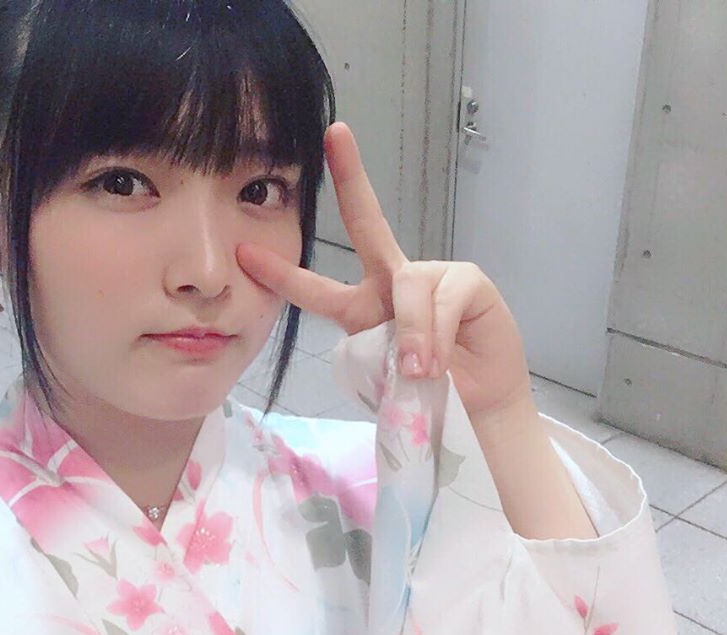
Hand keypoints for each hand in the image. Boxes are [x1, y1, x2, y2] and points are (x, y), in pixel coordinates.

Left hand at [236, 122, 533, 419]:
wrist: (482, 406)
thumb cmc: (432, 391)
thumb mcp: (390, 379)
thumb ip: (383, 356)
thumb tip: (406, 353)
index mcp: (365, 307)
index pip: (318, 287)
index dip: (283, 273)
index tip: (244, 252)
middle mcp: (395, 282)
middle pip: (368, 223)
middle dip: (352, 177)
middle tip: (335, 135)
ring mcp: (434, 277)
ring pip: (407, 284)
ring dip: (410, 334)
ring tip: (418, 372)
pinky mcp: (468, 280)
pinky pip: (441, 297)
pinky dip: (436, 333)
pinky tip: (441, 361)